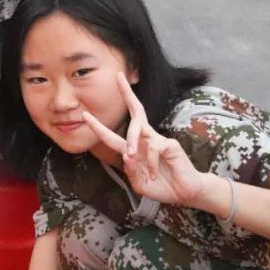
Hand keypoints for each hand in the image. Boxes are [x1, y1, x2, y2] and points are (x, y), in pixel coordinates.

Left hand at [82, 72, 207, 205]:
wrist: (185, 193)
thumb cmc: (162, 186)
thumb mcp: (139, 183)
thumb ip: (130, 171)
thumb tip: (126, 154)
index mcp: (135, 148)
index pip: (114, 134)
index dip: (99, 126)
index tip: (85, 115)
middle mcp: (146, 139)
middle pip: (136, 111)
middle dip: (126, 92)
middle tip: (118, 76)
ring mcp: (159, 139)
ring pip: (139, 130)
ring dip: (132, 142)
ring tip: (132, 156)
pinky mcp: (170, 144)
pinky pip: (154, 148)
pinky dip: (151, 163)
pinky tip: (155, 173)